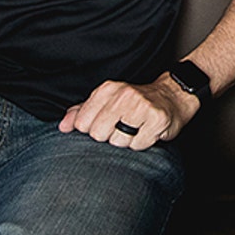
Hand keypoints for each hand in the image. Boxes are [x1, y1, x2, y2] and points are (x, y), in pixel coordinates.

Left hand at [59, 77, 197, 150]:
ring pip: (118, 142)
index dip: (92, 130)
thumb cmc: (135, 103)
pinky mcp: (156, 119)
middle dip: (109, 136)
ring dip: (127, 141)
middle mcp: (123, 95)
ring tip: (136, 129)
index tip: (106, 124)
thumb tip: (62, 126)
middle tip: (122, 127)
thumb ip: (82, 112)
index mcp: (107, 90)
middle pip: (99, 135)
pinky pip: (138, 145)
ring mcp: (141, 106)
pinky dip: (142, 143)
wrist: (172, 96)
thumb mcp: (107, 101)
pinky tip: (147, 131)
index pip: (82, 124)